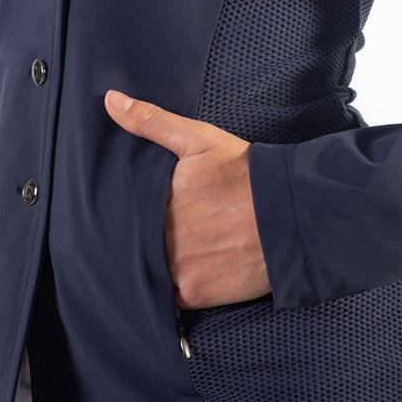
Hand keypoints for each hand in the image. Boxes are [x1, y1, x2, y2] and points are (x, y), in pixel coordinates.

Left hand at [105, 90, 270, 308]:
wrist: (291, 214)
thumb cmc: (247, 175)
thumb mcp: (198, 140)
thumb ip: (152, 122)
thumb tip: (110, 101)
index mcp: (154, 202)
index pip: (124, 217)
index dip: (127, 220)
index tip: (139, 218)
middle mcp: (158, 238)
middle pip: (135, 247)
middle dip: (140, 245)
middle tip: (165, 240)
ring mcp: (174, 269)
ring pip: (150, 275)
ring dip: (155, 270)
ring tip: (178, 260)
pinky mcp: (194, 294)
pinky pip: (170, 300)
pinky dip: (173, 293)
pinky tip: (187, 279)